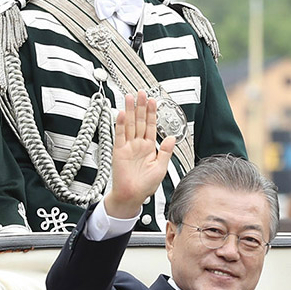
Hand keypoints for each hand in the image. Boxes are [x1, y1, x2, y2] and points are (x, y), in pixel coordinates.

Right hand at [104, 91, 177, 218]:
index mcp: (149, 148)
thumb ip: (166, 152)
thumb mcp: (161, 168)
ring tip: (130, 97)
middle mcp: (138, 145)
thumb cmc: (145, 186)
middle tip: (142, 92)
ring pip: (129, 124)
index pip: (150, 126)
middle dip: (141, 107)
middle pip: (139, 121)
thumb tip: (172, 137)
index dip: (152, 113)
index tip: (153, 101)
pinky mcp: (118, 151)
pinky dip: (120, 124)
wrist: (131, 196)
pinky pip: (119, 135)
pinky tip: (121, 113)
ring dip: (130, 111)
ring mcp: (128, 147)